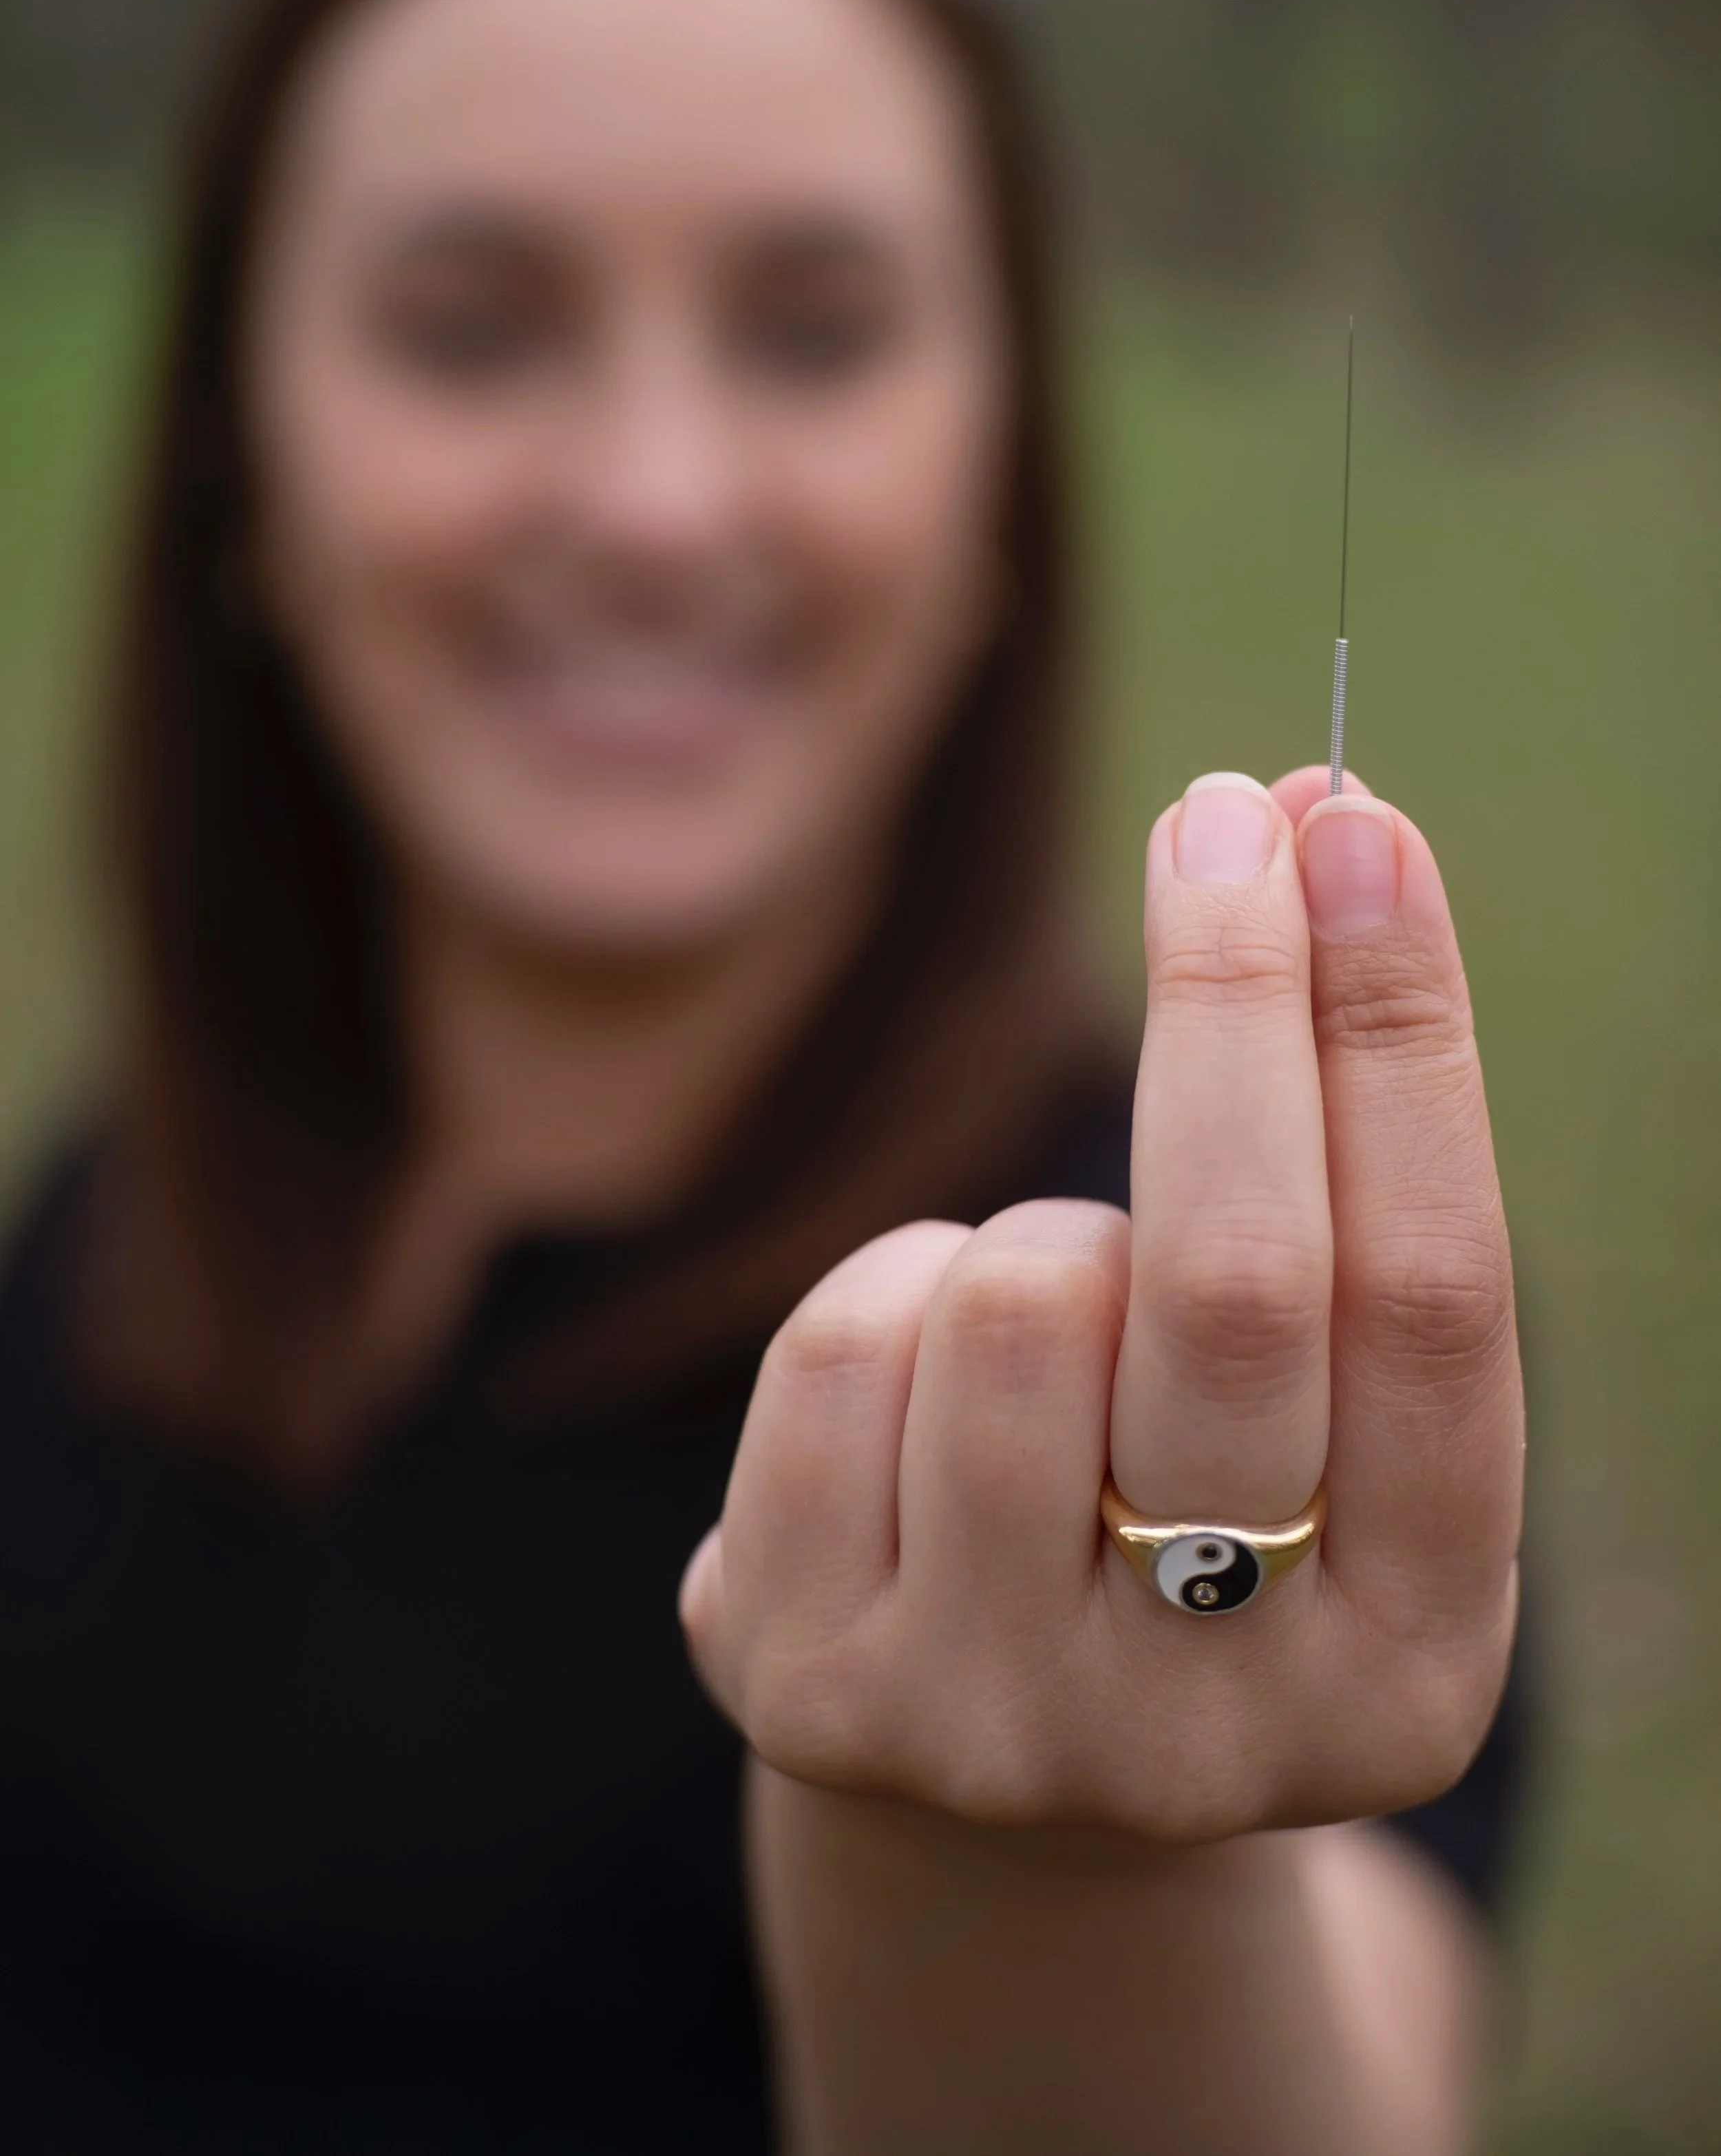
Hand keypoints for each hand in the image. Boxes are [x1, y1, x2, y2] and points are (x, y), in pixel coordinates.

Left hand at [680, 767, 1521, 1844]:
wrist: (1004, 1781)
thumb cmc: (1202, 1518)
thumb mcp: (1319, 1413)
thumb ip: (1344, 1181)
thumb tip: (1322, 831)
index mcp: (1409, 1662)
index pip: (1433, 1299)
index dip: (1399, 1041)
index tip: (1360, 828)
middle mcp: (1214, 1731)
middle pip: (1234, 1283)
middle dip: (1229, 1001)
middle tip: (1227, 816)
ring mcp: (996, 1723)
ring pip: (1017, 1292)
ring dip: (1045, 1230)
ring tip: (1064, 1318)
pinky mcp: (810, 1685)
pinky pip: (846, 1343)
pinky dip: (898, 1294)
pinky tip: (927, 1393)